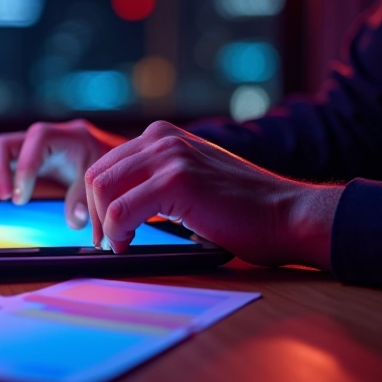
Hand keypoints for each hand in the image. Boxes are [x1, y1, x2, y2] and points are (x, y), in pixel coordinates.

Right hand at [0, 119, 125, 228]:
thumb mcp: (103, 181)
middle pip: (10, 140)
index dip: (26, 166)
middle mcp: (46, 137)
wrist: (115, 158)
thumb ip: (87, 201)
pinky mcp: (26, 156)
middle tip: (8, 199)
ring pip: (0, 147)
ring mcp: (33, 146)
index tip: (22, 197)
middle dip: (1, 169)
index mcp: (68, 136)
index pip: (38, 140)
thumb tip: (75, 220)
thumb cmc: (110, 168)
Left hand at [84, 121, 341, 268]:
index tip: (105, 229)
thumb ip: (157, 181)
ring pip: (102, 190)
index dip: (97, 202)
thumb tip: (115, 207)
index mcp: (162, 136)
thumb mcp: (192, 180)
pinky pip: (121, 210)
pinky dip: (117, 233)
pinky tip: (129, 245)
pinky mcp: (176, 181)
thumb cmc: (244, 209)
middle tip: (106, 242)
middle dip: (94, 214)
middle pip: (95, 175)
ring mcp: (169, 156)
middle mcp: (161, 138)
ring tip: (118, 245)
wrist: (288, 215)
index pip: (104, 165)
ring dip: (103, 224)